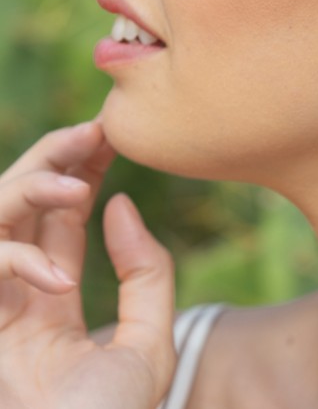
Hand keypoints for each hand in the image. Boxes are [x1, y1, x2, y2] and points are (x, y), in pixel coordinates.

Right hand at [0, 121, 175, 408]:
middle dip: (53, 158)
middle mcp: (18, 296)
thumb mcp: (149, 341)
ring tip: (80, 182)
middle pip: (21, 203)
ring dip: (31, 187)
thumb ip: (145, 272)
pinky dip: (15, 259)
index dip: (84, 169)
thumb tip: (120, 202)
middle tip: (94, 129)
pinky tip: (57, 277)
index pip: (63, 215)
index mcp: (55, 299)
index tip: (111, 133)